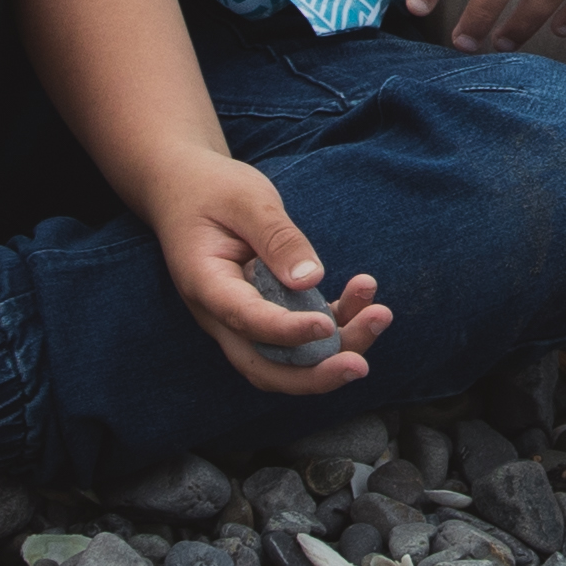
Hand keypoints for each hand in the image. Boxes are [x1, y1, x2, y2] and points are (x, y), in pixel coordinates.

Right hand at [159, 154, 397, 395]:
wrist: (186, 190)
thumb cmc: (213, 190)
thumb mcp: (246, 200)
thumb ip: (277, 237)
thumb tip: (311, 279)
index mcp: (206, 285)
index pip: (246, 320)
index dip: (287, 332)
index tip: (327, 324)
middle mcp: (222, 316)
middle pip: (266, 367)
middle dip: (315, 375)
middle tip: (360, 365)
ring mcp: (244, 319)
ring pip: (289, 360)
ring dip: (337, 349)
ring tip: (379, 315)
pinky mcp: (268, 312)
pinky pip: (302, 335)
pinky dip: (337, 322)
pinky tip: (364, 293)